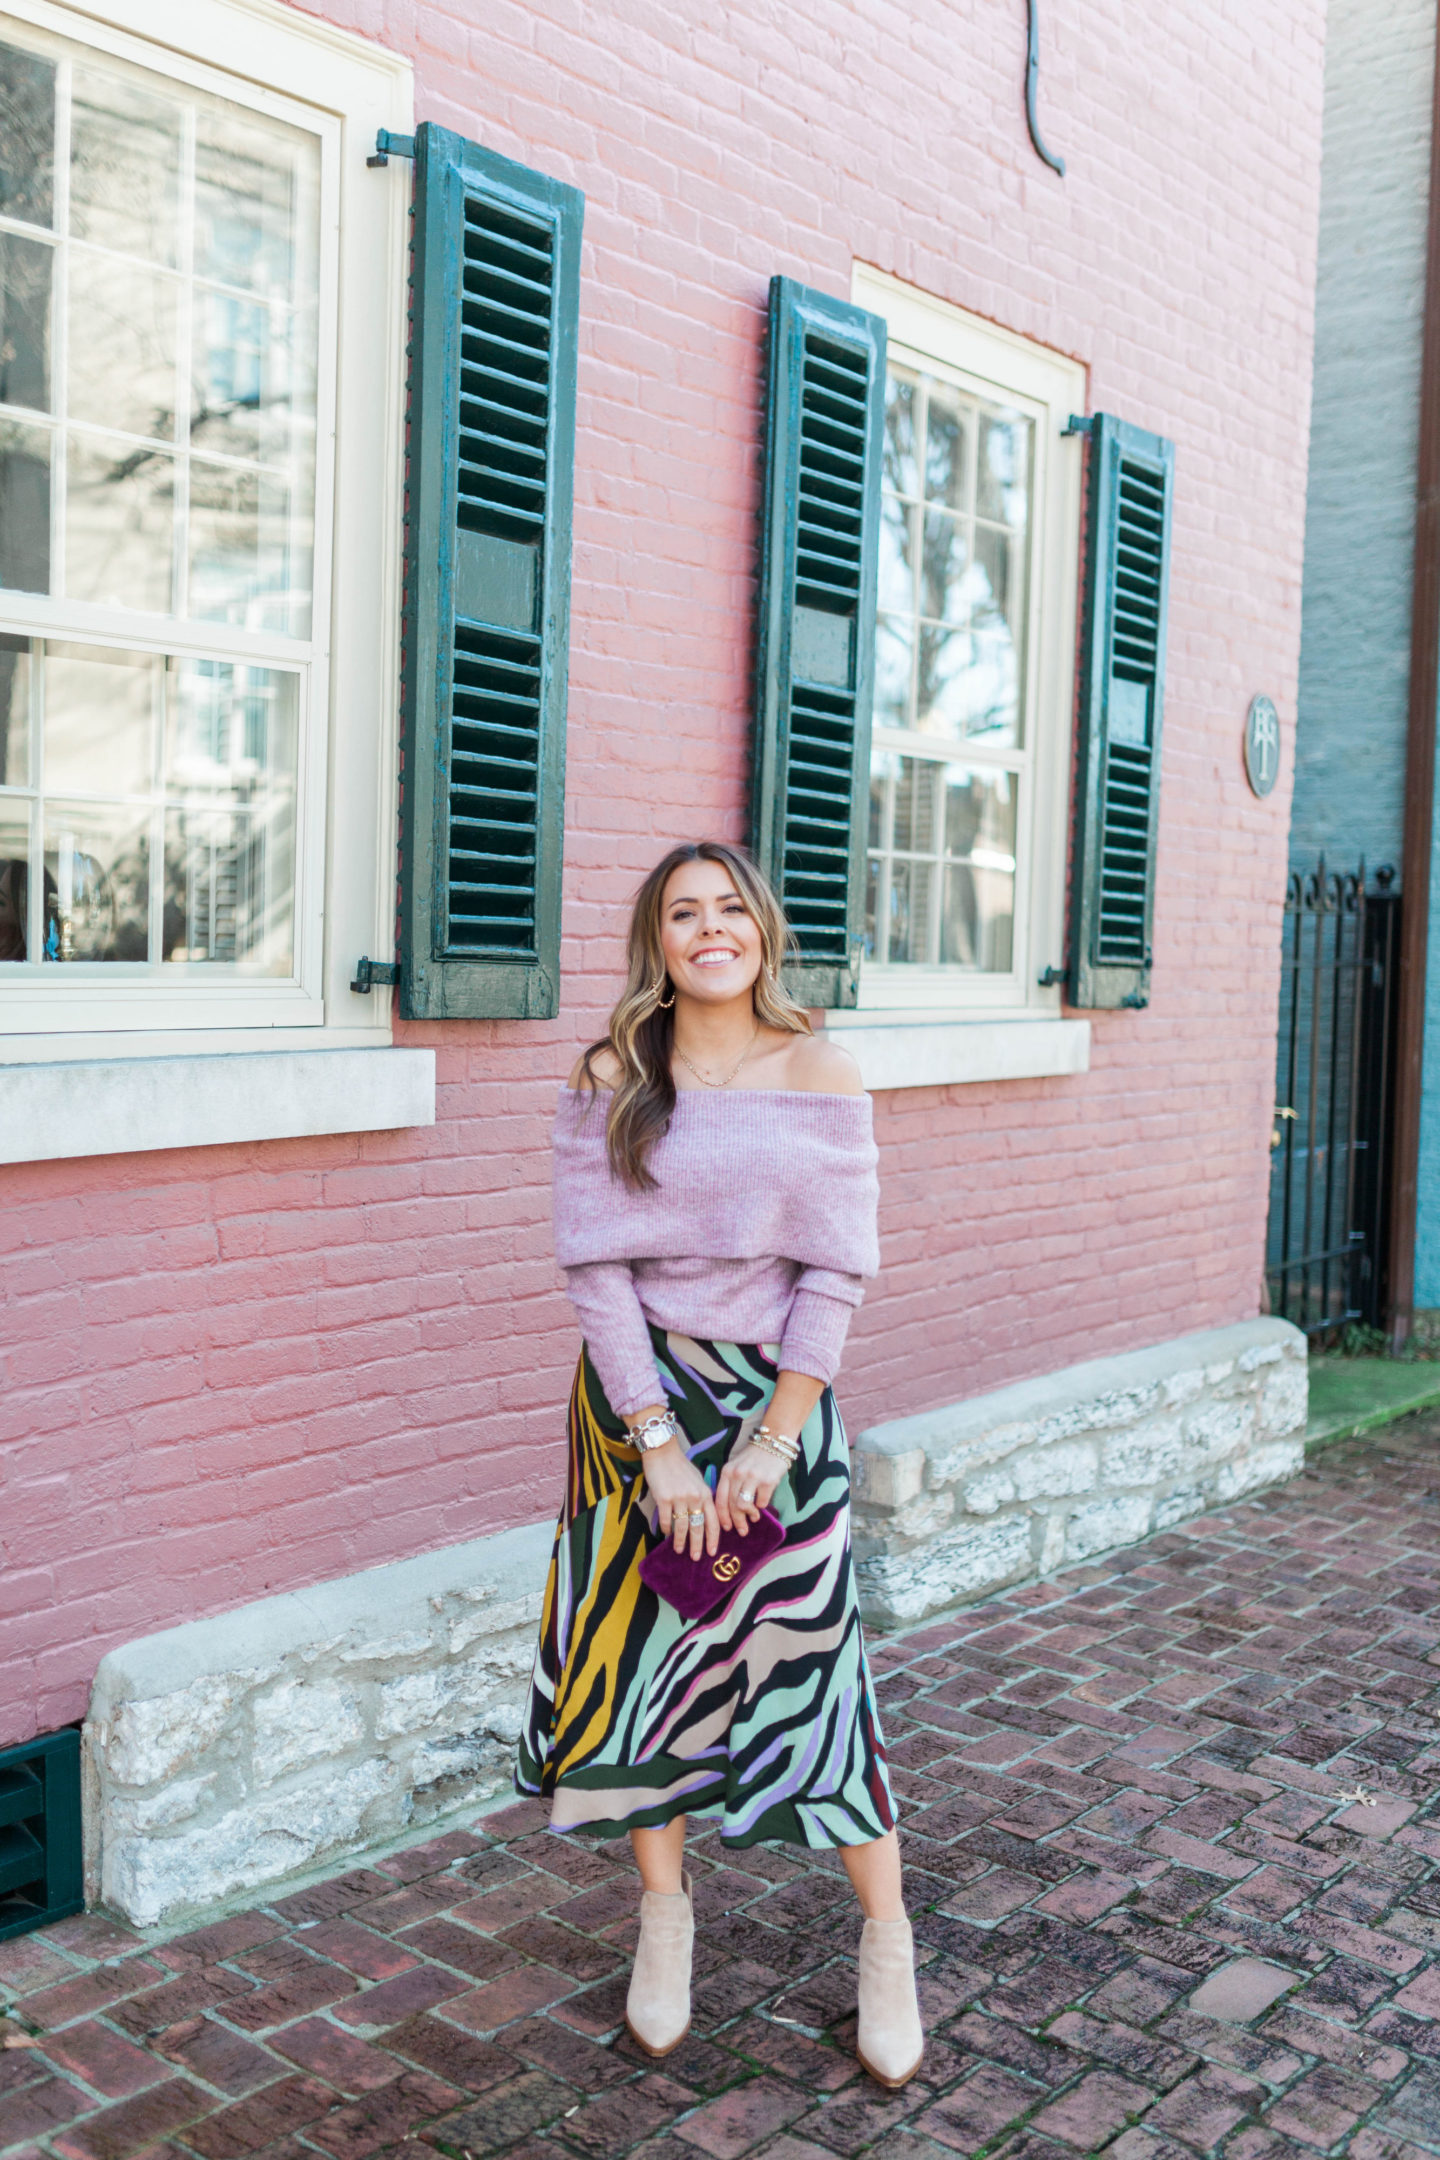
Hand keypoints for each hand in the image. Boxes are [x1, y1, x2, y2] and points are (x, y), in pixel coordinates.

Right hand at [631, 1431, 718, 1559]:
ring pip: (682, 1526)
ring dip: (681, 1541)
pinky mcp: (664, 1498)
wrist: (662, 1452)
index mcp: (705, 1493)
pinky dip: (666, 1529)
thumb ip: (703, 1497)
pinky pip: (666, 1519)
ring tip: (680, 1550)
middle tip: (696, 1557)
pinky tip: (666, 1534)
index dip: (713, 1538)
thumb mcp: (698, 1480)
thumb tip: (704, 1516)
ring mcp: (679, 1498)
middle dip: (698, 1545)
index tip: (712, 1551)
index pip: (713, 1521)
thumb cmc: (680, 1466)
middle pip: (698, 1527)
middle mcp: (695, 1497)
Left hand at [715, 1442, 782, 1536]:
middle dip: (737, 1522)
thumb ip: (730, 1484)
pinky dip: (762, 1505)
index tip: (726, 1528)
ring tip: (754, 1517)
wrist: (773, 1441)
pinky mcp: (768, 1481)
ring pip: (744, 1506)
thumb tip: (730, 1511)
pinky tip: (763, 1502)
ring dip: (749, 1516)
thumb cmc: (754, 1457)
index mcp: (727, 1472)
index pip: (720, 1499)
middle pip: (732, 1506)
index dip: (722, 1517)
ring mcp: (752, 1477)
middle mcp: (737, 1474)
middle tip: (742, 1531)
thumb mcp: (736, 1466)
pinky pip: (762, 1502)